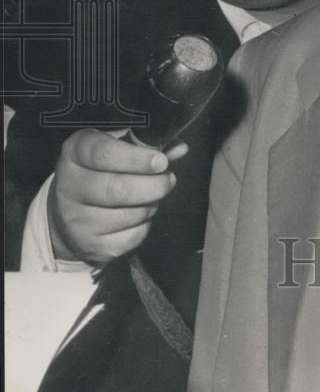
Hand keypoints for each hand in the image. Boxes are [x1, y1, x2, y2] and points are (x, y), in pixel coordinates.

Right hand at [47, 128, 188, 264]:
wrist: (69, 214)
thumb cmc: (100, 172)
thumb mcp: (117, 148)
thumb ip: (148, 145)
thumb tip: (179, 148)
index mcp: (75, 152)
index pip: (102, 153)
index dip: (136, 158)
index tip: (161, 161)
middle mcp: (69, 185)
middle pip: (117, 189)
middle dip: (153, 185)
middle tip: (168, 180)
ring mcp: (77, 220)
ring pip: (128, 215)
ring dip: (150, 205)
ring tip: (150, 196)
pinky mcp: (91, 246)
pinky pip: (132, 237)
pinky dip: (144, 226)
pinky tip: (138, 215)